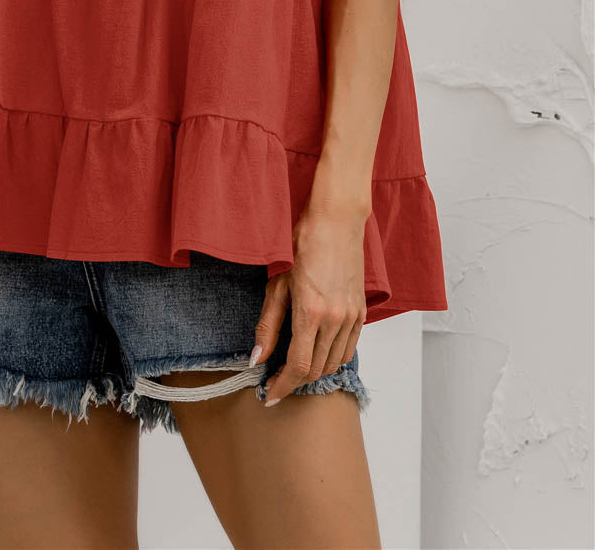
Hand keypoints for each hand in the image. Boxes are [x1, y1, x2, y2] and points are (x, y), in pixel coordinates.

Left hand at [248, 203, 366, 405]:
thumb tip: (257, 359)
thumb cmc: (301, 246)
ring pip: (334, 363)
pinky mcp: (362, 313)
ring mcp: (352, 317)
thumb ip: (267, 326)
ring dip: (313, 372)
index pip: (298, 366)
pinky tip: (317, 353)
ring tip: (294, 368)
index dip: (282, 386)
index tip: (269, 396)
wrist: (335, 223)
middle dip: (294, 381)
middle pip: (316, 370)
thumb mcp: (277, 285)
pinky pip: (349, 349)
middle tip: (276, 381)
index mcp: (310, 313)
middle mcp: (335, 320)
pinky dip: (332, 358)